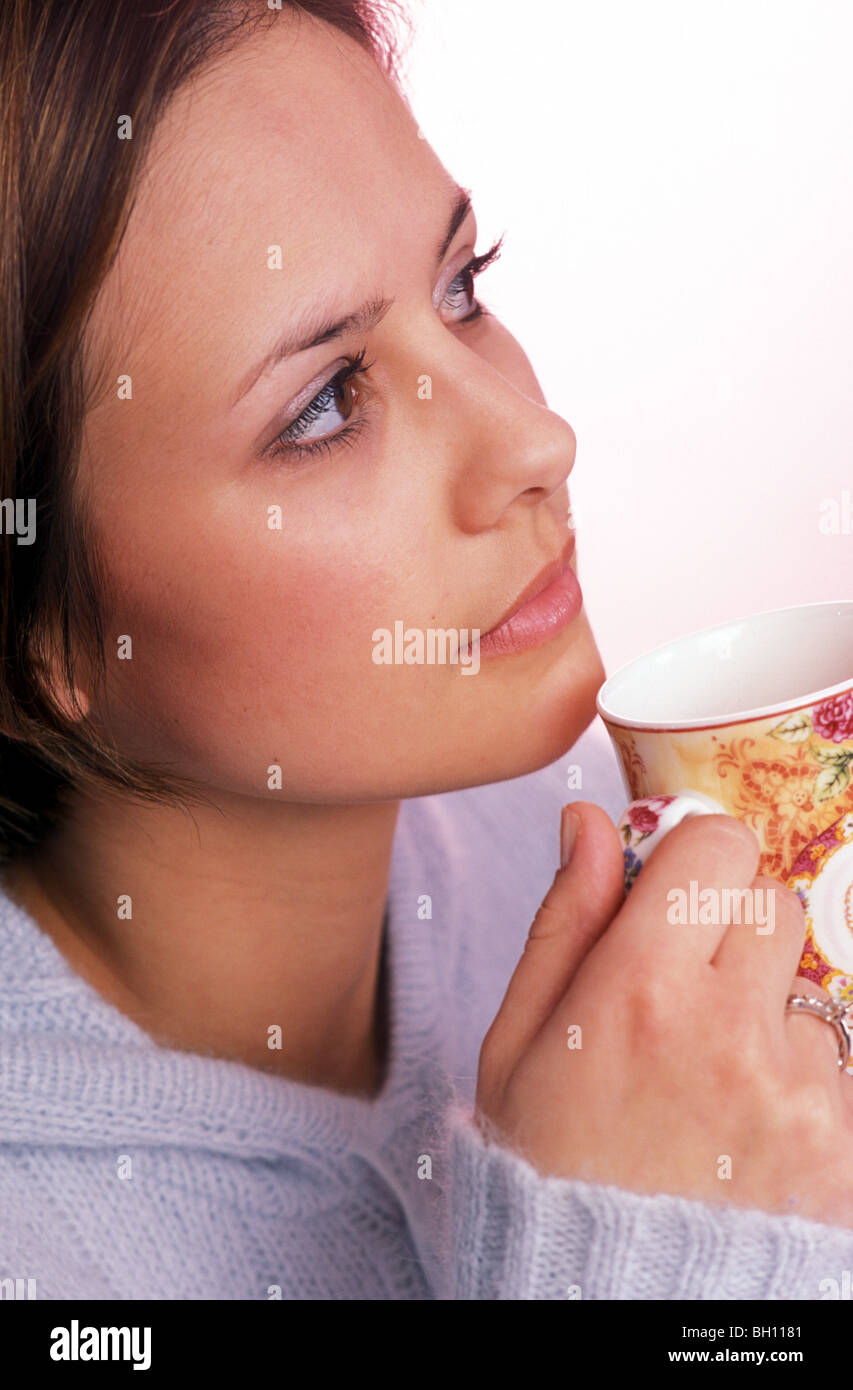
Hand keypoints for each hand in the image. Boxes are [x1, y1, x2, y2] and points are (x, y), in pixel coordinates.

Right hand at [475, 803, 852, 1226]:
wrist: (605, 1299)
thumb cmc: (546, 1162)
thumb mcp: (518, 1040)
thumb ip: (564, 919)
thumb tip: (588, 821)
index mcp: (637, 991)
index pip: (717, 845)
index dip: (692, 858)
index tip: (670, 891)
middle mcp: (727, 1030)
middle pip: (769, 898)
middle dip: (727, 923)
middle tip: (682, 987)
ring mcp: (795, 1088)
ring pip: (803, 978)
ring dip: (762, 1004)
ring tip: (709, 1073)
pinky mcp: (839, 1138)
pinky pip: (831, 1056)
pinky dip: (793, 1074)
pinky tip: (741, 1123)